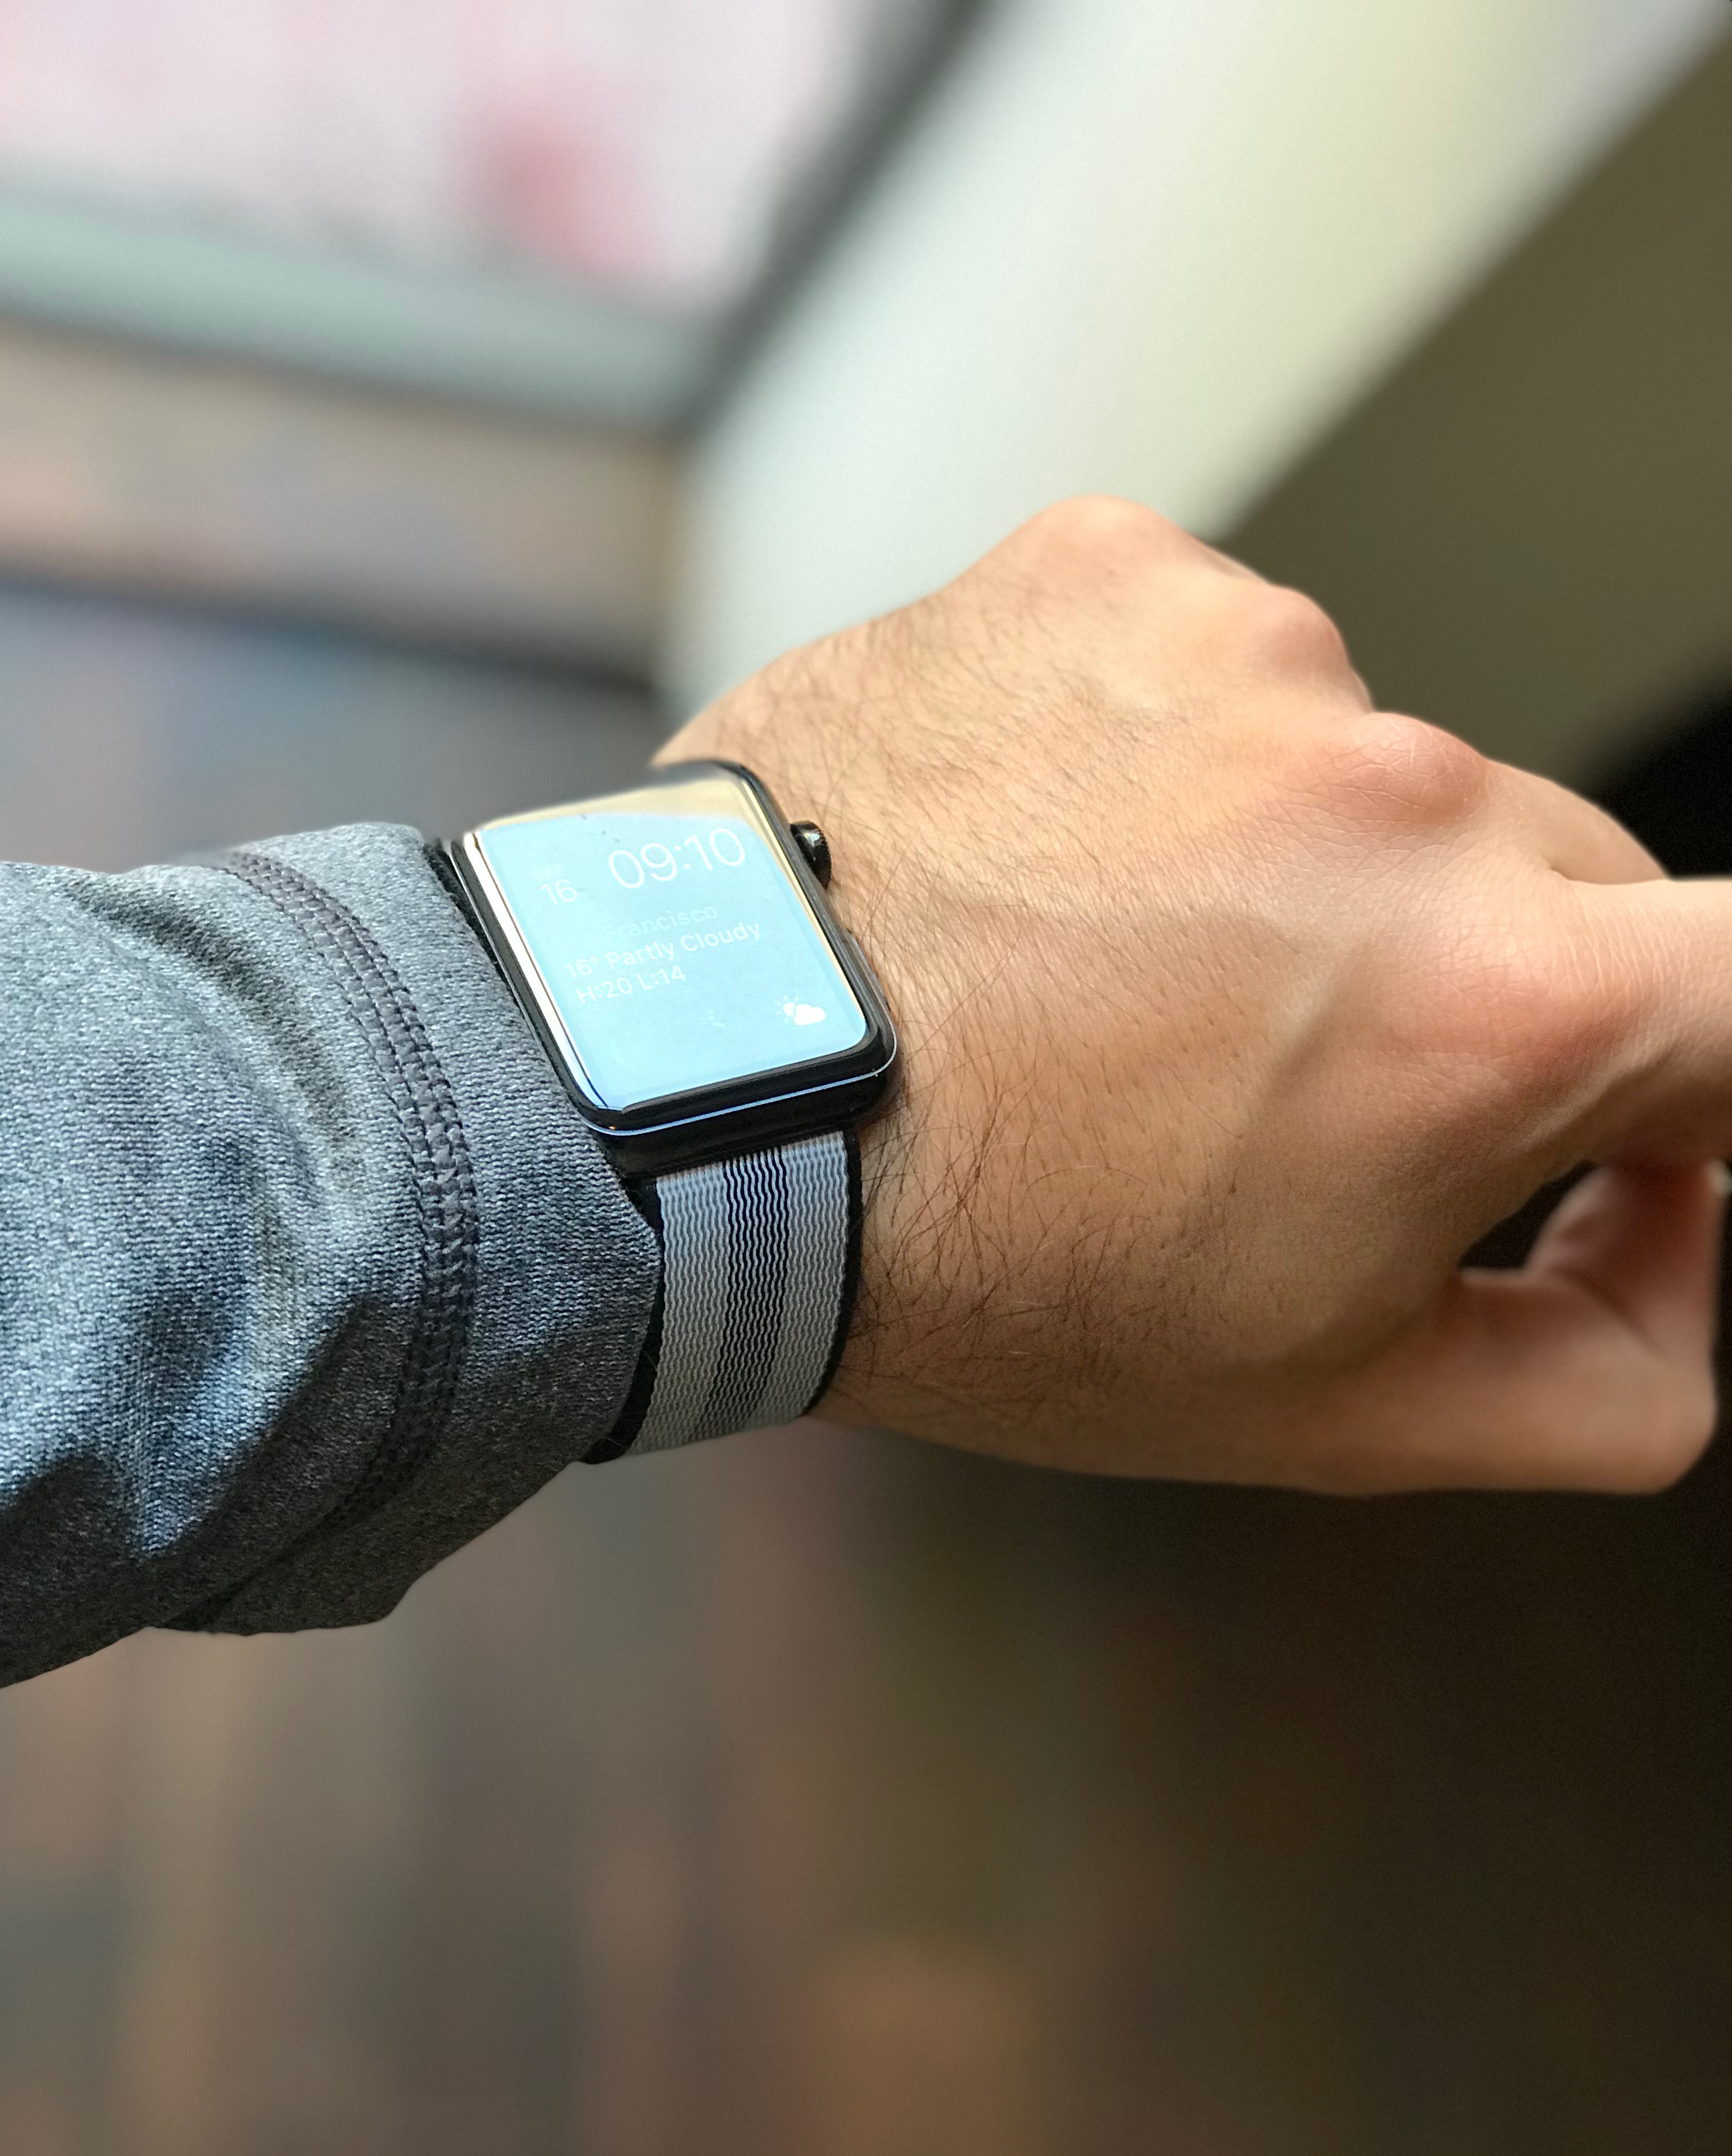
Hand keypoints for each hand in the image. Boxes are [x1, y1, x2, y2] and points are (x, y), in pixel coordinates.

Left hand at [659, 498, 1728, 1490]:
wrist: (693, 1113)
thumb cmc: (979, 1263)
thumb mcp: (1332, 1411)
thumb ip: (1606, 1377)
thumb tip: (1696, 1263)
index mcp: (1493, 1002)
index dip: (1717, 1066)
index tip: (1647, 1107)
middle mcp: (1397, 791)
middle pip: (1561, 878)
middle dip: (1474, 989)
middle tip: (1287, 1091)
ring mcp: (1248, 657)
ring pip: (1372, 776)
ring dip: (1296, 875)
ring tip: (1111, 983)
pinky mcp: (1113, 578)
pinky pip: (1219, 679)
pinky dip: (1166, 770)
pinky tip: (1046, 873)